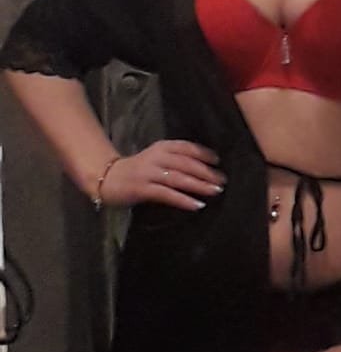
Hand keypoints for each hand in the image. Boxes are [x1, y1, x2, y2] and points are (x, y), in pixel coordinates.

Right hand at [99, 140, 225, 210]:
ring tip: (215, 191)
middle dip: (206, 172)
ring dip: (199, 185)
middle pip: (186, 163)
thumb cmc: (138, 170)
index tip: (218, 161)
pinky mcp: (142, 188)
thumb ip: (176, 159)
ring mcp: (149, 173)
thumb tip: (204, 168)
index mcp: (162, 147)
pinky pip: (167, 194)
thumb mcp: (157, 158)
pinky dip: (183, 199)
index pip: (186, 147)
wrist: (108, 178)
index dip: (204, 153)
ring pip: (179, 178)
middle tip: (222, 180)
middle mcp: (156, 157)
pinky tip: (196, 205)